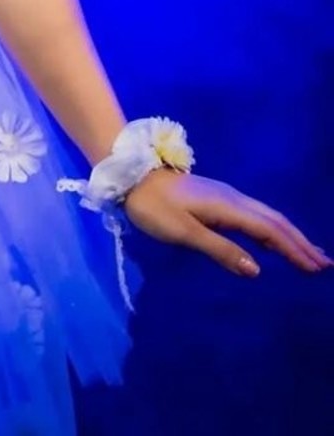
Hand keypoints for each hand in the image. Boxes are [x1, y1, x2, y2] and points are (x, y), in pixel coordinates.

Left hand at [123, 167, 331, 276]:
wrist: (132, 176)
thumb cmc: (153, 207)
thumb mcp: (183, 232)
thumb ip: (219, 249)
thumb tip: (257, 270)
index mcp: (227, 206)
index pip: (269, 230)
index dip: (294, 249)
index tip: (316, 268)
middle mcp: (232, 198)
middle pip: (274, 220)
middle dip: (300, 242)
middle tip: (324, 263)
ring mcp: (225, 196)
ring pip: (266, 215)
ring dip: (289, 234)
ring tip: (309, 252)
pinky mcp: (217, 198)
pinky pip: (254, 214)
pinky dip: (271, 228)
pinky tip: (273, 238)